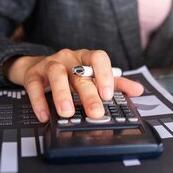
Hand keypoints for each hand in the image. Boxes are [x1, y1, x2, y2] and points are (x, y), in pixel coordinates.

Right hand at [4, 49, 143, 121]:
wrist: (36, 66)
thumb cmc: (70, 73)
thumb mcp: (92, 75)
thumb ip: (116, 83)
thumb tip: (138, 90)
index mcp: (86, 58)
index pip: (98, 57)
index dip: (104, 74)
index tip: (108, 94)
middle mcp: (69, 58)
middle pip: (80, 74)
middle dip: (88, 94)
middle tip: (95, 112)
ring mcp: (50, 64)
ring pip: (56, 75)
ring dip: (62, 94)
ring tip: (67, 112)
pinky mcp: (33, 74)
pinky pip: (34, 86)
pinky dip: (39, 101)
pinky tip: (45, 115)